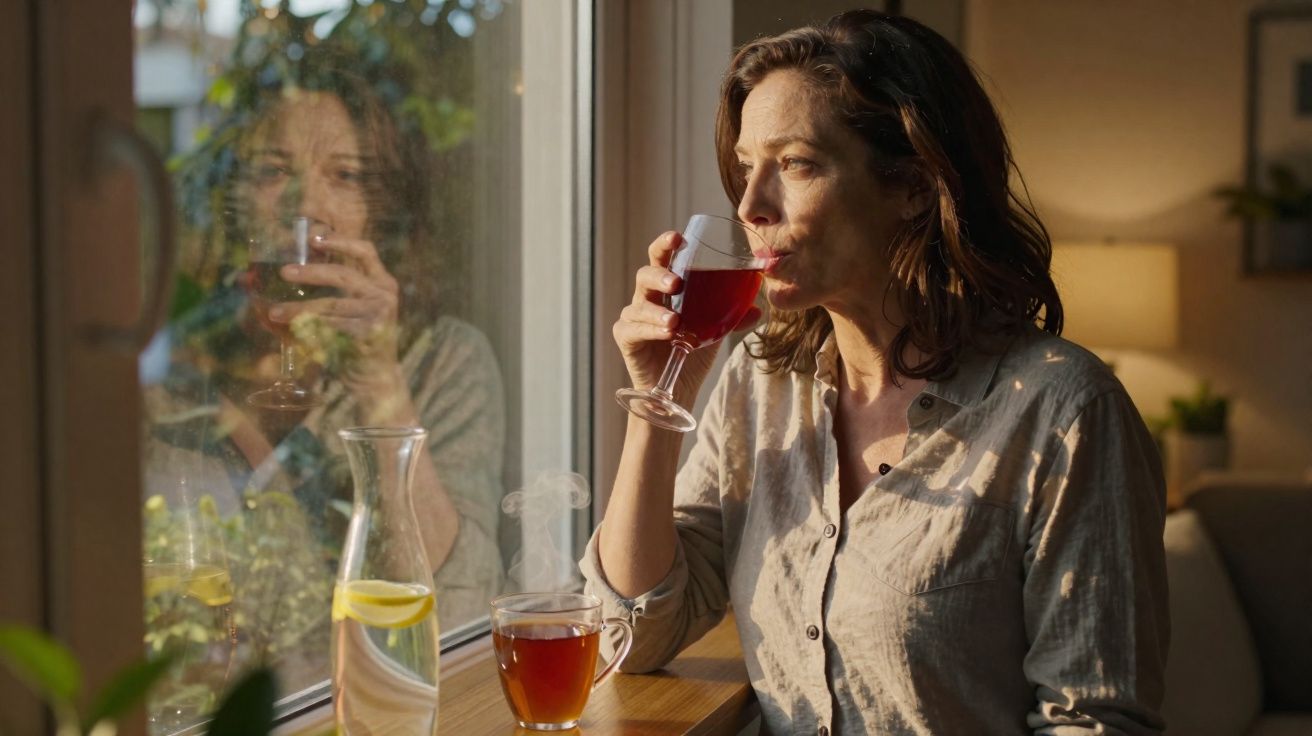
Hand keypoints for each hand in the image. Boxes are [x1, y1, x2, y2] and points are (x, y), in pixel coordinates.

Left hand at [268, 236, 404, 399]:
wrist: (375, 379)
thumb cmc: (356, 341)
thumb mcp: (351, 310)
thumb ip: (333, 290)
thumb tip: (287, 271)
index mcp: (382, 282)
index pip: (365, 251)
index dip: (340, 241)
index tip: (313, 238)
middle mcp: (385, 294)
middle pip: (343, 274)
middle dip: (310, 272)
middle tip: (283, 272)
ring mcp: (380, 314)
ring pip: (332, 304)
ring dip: (299, 307)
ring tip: (274, 311)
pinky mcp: (371, 335)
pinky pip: (332, 326)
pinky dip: (309, 328)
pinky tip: (290, 330)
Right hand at [613, 232, 760, 398]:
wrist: (678, 389)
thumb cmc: (692, 354)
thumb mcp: (716, 332)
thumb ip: (732, 318)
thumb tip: (759, 309)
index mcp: (666, 290)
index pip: (661, 258)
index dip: (666, 245)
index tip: (679, 238)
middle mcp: (647, 298)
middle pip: (645, 274)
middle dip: (660, 274)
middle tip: (677, 283)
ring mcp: (633, 317)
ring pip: (639, 305)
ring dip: (656, 311)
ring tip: (674, 321)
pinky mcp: (626, 338)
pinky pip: (634, 329)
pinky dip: (650, 330)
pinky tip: (666, 334)